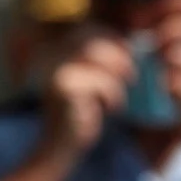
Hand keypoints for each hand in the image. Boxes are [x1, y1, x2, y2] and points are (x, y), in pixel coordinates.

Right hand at [33, 28, 130, 167]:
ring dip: (115, 74)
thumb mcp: (90, 82)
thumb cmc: (78, 115)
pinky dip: (112, 93)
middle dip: (118, 54)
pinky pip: (100, 81)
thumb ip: (101, 62)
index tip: (130, 56)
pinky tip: (110, 108)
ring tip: (118, 95)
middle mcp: (48, 56)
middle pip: (92, 39)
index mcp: (53, 51)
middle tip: (132, 75)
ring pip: (97, 55)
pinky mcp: (62, 88)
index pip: (87, 30)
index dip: (112, 40)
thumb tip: (131, 45)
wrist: (58, 149)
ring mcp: (53, 70)